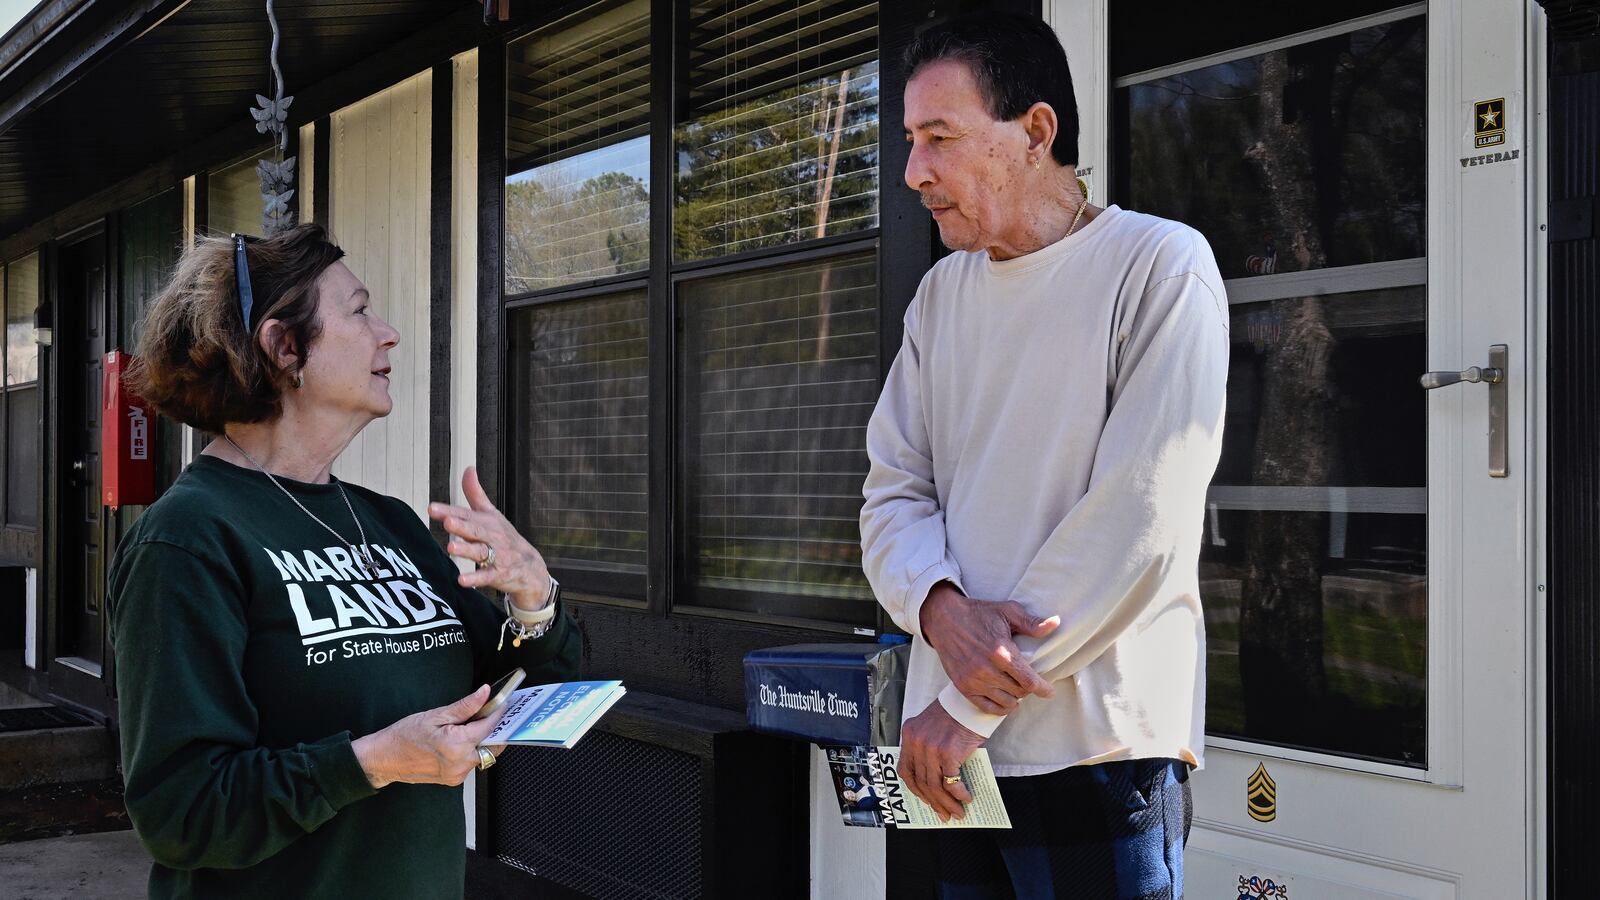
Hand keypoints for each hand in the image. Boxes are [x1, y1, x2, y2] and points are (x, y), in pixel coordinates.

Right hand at [351, 685, 506, 788]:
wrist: (384, 759)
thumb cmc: (404, 735)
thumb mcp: (435, 715)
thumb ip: (465, 706)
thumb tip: (485, 693)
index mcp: (457, 745)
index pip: (490, 727)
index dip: (499, 713)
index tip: (503, 702)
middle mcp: (460, 764)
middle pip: (492, 744)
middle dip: (495, 728)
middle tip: (491, 713)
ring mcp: (458, 775)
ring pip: (483, 754)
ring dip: (483, 740)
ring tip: (471, 725)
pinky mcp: (454, 780)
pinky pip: (471, 763)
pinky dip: (471, 750)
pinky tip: (460, 740)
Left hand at [428, 466, 552, 612]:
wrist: (530, 567)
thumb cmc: (506, 538)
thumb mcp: (492, 514)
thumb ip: (476, 494)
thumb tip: (468, 468)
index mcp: (487, 521)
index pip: (466, 515)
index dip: (449, 511)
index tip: (431, 508)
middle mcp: (492, 536)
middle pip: (475, 530)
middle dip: (461, 525)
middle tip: (447, 521)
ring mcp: (497, 555)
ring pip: (480, 552)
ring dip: (467, 549)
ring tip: (451, 548)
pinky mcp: (499, 574)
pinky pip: (487, 576)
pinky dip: (476, 579)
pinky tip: (462, 581)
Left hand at [900, 701, 985, 821]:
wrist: (972, 701)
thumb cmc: (957, 714)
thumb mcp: (933, 728)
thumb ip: (930, 748)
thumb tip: (940, 780)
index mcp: (910, 734)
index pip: (905, 769)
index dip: (915, 789)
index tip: (925, 800)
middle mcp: (916, 742)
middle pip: (921, 781)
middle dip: (933, 802)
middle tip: (944, 814)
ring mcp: (930, 748)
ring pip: (934, 785)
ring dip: (947, 803)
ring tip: (957, 812)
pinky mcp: (947, 753)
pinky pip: (950, 782)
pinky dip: (958, 794)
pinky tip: (966, 798)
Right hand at [919, 583, 1058, 714]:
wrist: (944, 619)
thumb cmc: (978, 613)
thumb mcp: (1007, 611)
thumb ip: (1031, 622)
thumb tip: (1054, 624)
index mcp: (1001, 652)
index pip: (1029, 681)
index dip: (1043, 689)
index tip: (1049, 692)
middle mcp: (987, 670)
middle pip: (1020, 692)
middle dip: (1028, 688)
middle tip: (1028, 680)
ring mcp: (974, 680)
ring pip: (1006, 702)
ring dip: (1016, 697)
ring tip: (1017, 688)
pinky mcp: (963, 686)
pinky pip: (987, 707)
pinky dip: (1000, 708)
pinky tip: (1005, 700)